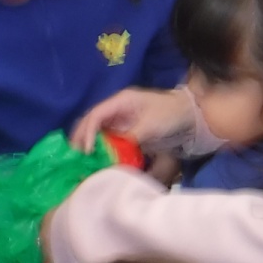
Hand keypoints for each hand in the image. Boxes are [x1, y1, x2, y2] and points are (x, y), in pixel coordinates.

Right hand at [69, 86, 194, 152]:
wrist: (188, 115)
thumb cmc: (170, 114)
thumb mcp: (151, 125)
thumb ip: (131, 136)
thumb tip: (113, 150)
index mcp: (121, 101)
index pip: (96, 114)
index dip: (87, 132)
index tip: (86, 150)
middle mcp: (116, 108)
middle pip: (91, 121)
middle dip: (80, 137)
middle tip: (74, 157)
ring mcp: (119, 119)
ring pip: (96, 130)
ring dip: (87, 143)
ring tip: (81, 160)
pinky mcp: (124, 129)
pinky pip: (107, 138)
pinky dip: (99, 148)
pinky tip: (96, 160)